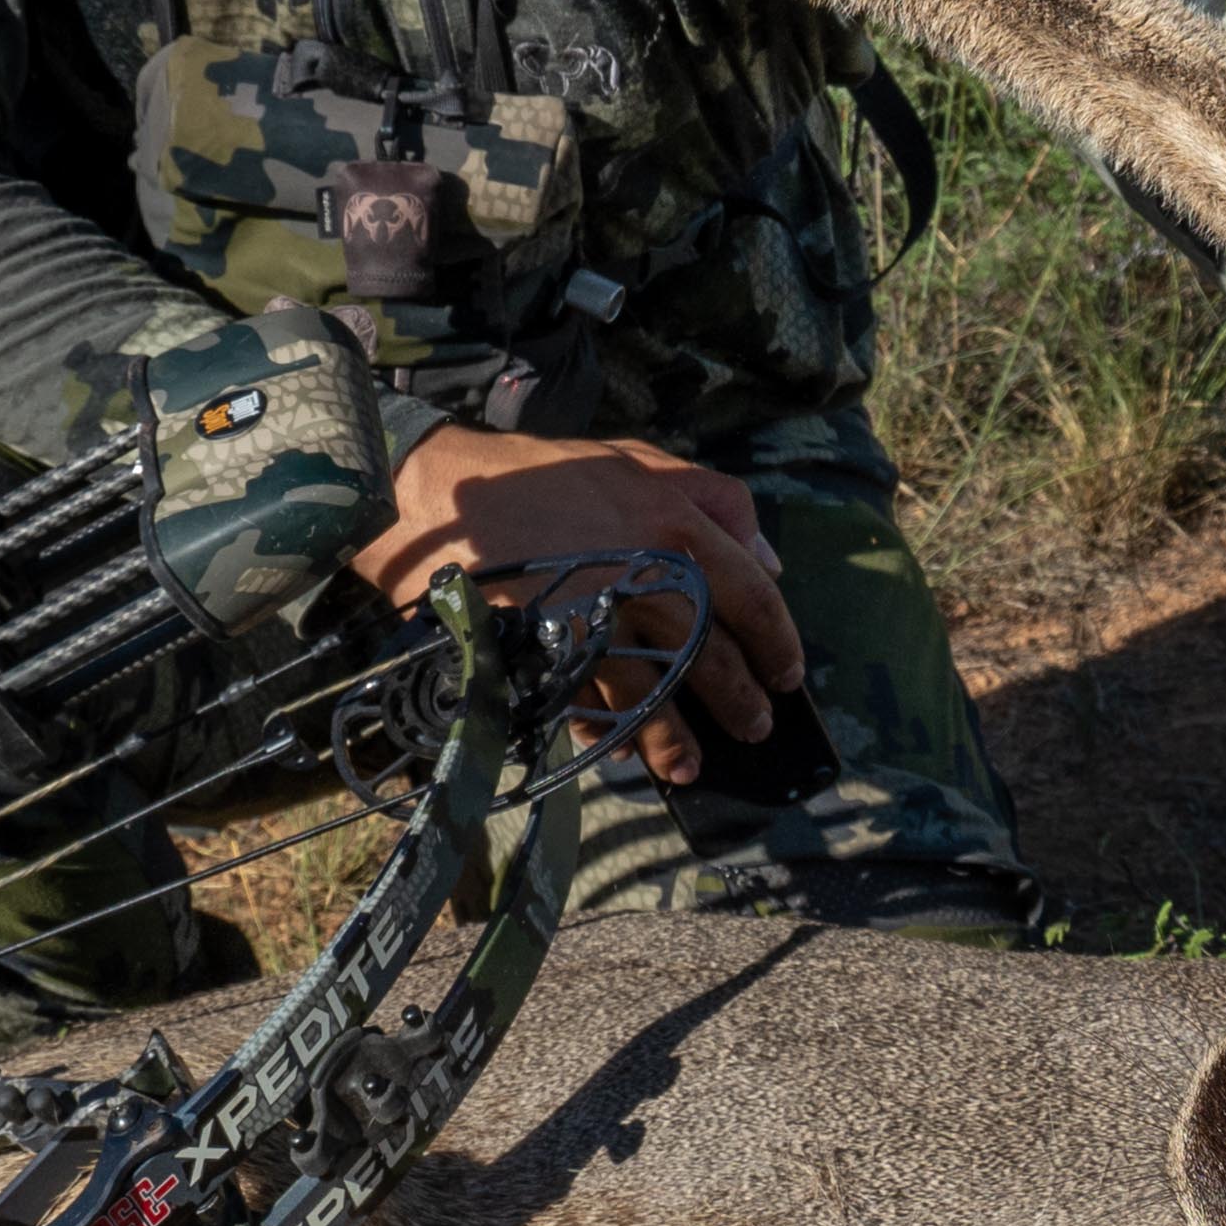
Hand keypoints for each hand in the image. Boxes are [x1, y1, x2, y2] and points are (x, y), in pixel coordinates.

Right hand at [349, 423, 806, 775]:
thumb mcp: (633, 457)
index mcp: (677, 524)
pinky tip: (616, 748)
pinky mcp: (549, 656)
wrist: (438, 495)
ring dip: (674, 740)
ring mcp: (597, 622)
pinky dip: (606, 733)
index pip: (753, 597)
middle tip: (755, 728)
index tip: (787, 674)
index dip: (778, 642)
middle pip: (713, 657)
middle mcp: (647, 576)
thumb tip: (769, 558)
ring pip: (655, 696)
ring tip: (687, 767)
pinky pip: (589, 709)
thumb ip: (712, 497)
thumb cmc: (538, 474)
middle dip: (740, 702)